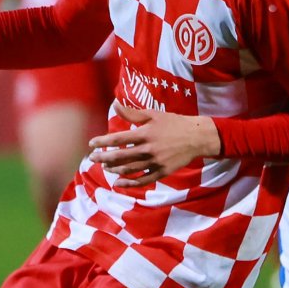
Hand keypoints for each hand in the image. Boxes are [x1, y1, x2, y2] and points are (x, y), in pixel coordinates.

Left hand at [89, 103, 220, 187]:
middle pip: (120, 156)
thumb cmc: (173, 123)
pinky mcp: (161, 172)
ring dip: (114, 169)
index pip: (118, 139)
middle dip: (104, 158)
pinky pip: (142, 180)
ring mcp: (155, 162)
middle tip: (92, 158)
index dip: (103, 141)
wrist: (197, 137)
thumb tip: (115, 104)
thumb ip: (133, 113)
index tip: (91, 143)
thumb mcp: (153, 114)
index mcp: (145, 133)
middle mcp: (148, 149)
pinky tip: (119, 183)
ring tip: (105, 167)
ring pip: (129, 169)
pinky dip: (129, 183)